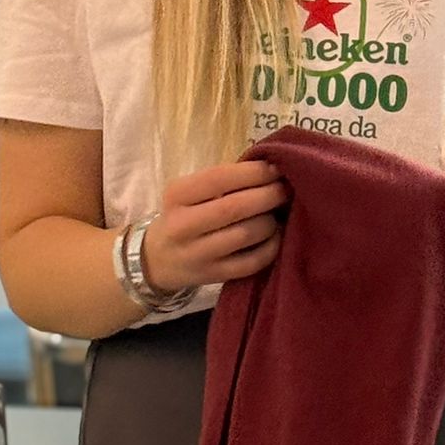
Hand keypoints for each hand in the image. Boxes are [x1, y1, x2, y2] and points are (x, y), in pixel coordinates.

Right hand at [141, 159, 290, 291]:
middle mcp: (183, 226)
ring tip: (279, 213)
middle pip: (235, 208)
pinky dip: (271, 246)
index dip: (253, 172)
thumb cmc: (183, 215)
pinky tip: (274, 235)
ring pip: (246, 235)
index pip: (218, 178)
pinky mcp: (214, 276)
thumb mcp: (189, 193)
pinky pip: (252, 262)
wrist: (158, 260)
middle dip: (268, 195)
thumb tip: (271, 170)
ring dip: (270, 221)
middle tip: (285, 189)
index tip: (276, 168)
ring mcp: (198, 255)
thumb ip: (223, 181)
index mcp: (177, 196)